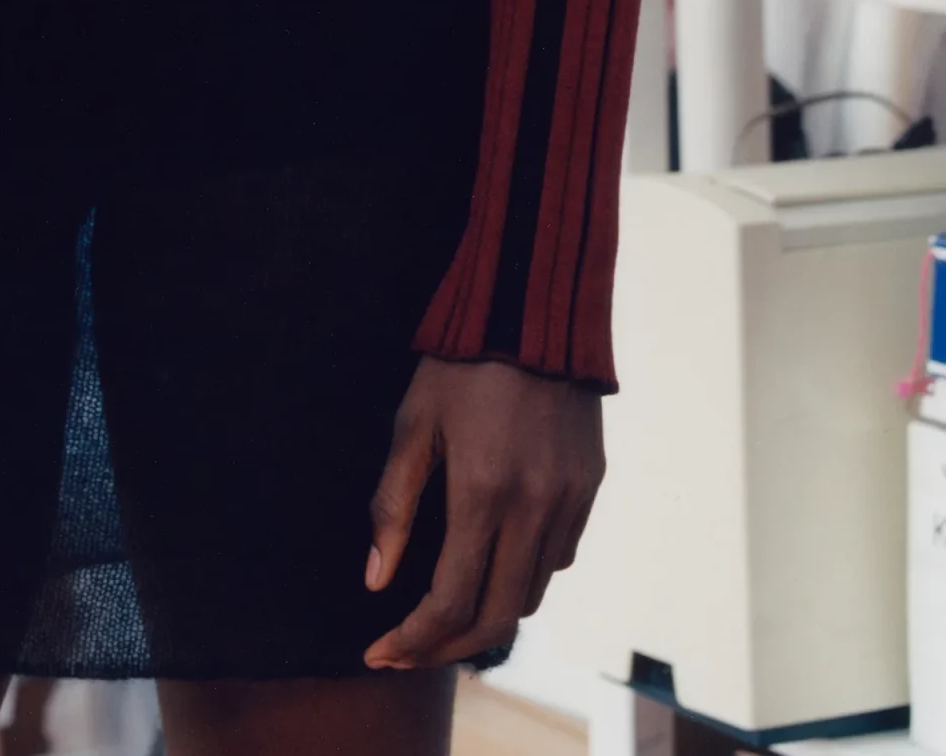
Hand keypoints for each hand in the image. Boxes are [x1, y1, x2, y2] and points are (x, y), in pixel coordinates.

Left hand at [363, 356, 603, 669]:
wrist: (534, 311)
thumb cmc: (459, 363)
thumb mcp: (412, 424)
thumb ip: (392, 506)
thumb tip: (376, 581)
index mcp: (484, 492)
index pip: (451, 601)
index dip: (413, 638)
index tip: (379, 653)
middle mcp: (535, 508)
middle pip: (497, 618)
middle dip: (448, 647)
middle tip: (409, 651)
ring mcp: (570, 502)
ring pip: (531, 593)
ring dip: (487, 614)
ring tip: (444, 612)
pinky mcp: (589, 490)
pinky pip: (558, 557)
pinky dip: (522, 575)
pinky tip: (492, 561)